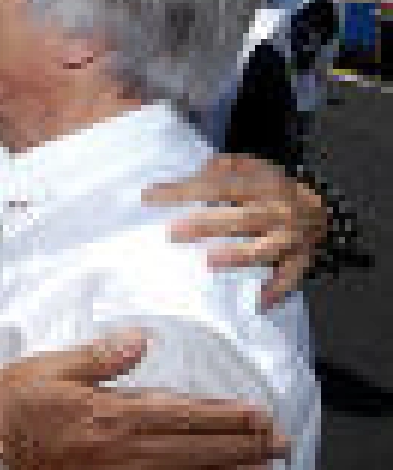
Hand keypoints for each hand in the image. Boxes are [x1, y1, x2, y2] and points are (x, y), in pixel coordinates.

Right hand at [0, 330, 287, 469]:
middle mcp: (120, 451)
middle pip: (193, 450)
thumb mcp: (48, 365)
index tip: (260, 415)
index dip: (225, 415)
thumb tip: (140, 338)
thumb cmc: (5, 403)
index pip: (182, 413)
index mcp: (111, 412)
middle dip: (241, 447)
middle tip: (280, 446)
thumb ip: (98, 356)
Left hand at [143, 153, 326, 309]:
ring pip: (263, 249)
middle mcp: (277, 210)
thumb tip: (188, 176)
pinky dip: (277, 289)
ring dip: (237, 256)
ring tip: (208, 262)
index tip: (149, 198)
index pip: (218, 186)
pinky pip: (290, 276)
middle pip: (240, 218)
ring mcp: (291, 237)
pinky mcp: (301, 259)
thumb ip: (220, 168)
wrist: (320, 208)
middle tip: (171, 232)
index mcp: (262, 185)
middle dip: (206, 225)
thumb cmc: (270, 188)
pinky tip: (259, 302)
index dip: (184, 191)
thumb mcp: (249, 167)